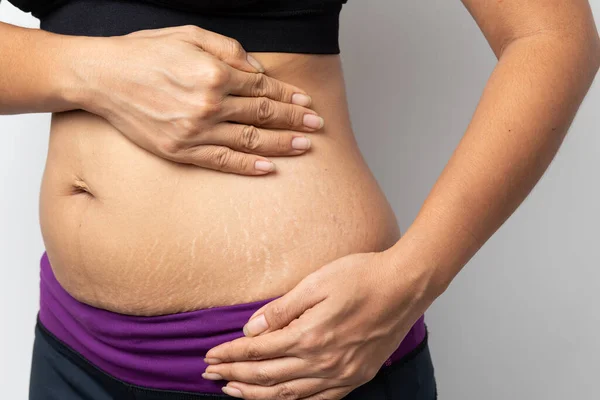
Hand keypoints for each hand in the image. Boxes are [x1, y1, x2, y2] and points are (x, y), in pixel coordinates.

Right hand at [71, 25, 322, 174]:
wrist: (102, 77)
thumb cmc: (144, 52)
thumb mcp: (189, 36)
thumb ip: (229, 50)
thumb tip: (258, 70)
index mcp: (214, 74)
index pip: (263, 88)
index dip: (288, 97)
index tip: (306, 103)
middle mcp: (210, 104)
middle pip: (263, 115)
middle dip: (294, 121)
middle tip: (316, 127)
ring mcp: (196, 131)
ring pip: (250, 140)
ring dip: (281, 145)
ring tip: (304, 148)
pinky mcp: (181, 151)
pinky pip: (222, 161)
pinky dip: (248, 165)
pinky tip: (269, 168)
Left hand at [203, 250, 431, 399]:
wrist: (404, 287)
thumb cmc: (362, 277)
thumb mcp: (316, 283)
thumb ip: (281, 309)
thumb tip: (251, 329)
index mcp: (309, 335)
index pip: (257, 351)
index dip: (231, 354)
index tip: (210, 355)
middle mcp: (322, 362)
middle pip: (266, 375)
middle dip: (234, 375)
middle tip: (210, 375)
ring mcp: (340, 374)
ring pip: (287, 394)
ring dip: (256, 394)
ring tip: (233, 391)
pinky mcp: (355, 378)